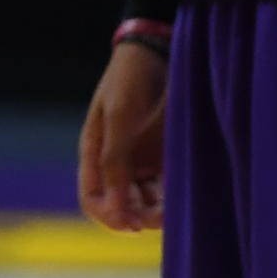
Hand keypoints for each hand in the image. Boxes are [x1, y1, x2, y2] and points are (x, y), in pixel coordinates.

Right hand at [77, 39, 167, 231]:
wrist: (156, 54)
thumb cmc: (130, 81)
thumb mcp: (119, 119)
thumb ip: (115, 162)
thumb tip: (116, 209)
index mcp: (96, 153)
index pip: (93, 199)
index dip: (109, 216)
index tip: (131, 223)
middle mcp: (117, 161)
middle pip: (122, 205)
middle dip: (139, 216)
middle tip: (161, 215)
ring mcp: (141, 159)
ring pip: (146, 201)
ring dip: (158, 210)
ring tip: (176, 209)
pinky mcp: (164, 156)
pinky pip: (166, 188)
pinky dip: (173, 197)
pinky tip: (183, 196)